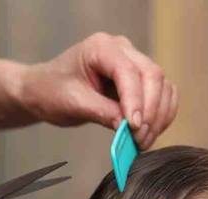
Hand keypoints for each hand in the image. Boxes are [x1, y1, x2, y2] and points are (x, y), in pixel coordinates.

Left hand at [14, 33, 178, 148]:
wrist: (44, 90)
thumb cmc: (51, 90)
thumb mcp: (72, 103)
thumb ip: (101, 112)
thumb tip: (129, 127)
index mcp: (101, 47)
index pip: (129, 71)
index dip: (135, 100)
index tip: (133, 127)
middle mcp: (122, 50)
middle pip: (153, 76)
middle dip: (151, 110)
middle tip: (139, 139)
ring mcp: (134, 63)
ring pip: (163, 86)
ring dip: (159, 116)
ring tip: (142, 141)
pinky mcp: (140, 81)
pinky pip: (163, 94)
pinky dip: (162, 114)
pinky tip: (149, 133)